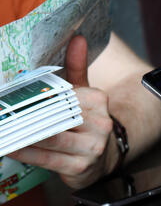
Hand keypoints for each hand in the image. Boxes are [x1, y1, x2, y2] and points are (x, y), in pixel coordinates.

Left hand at [8, 36, 116, 188]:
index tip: (10, 94)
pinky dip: (26, 152)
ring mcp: (92, 147)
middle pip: (56, 115)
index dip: (35, 94)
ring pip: (51, 138)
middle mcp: (100, 124)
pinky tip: (10, 147)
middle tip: (1, 111)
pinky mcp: (82, 167)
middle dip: (24, 114)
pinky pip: (48, 158)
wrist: (105, 157)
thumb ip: (77, 67)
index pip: (63, 95)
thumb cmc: (87, 123)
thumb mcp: (84, 94)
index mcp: (99, 101)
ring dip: (21, 133)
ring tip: (2, 128)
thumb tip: (78, 38)